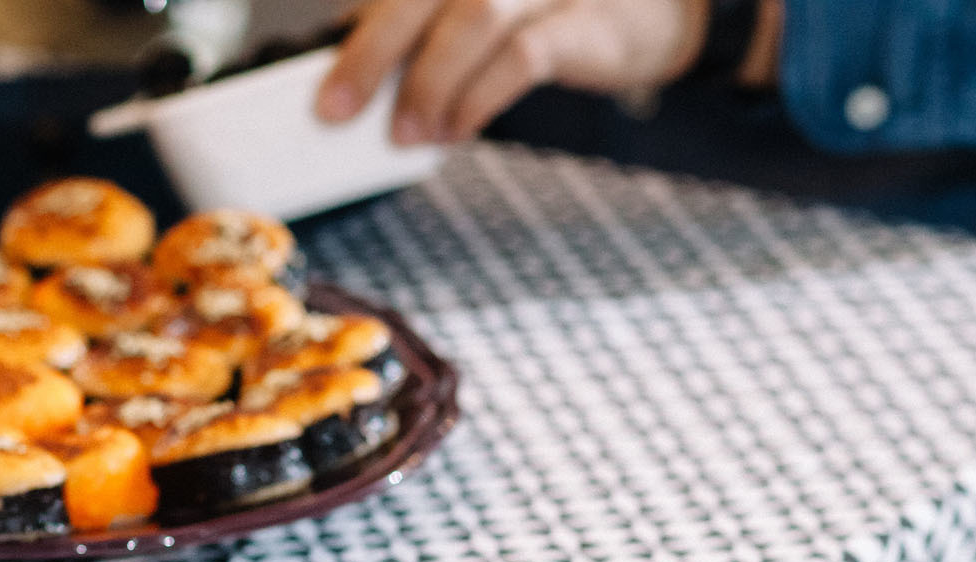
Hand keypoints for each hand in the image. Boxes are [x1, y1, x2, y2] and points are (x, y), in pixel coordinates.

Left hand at [316, 0, 710, 145]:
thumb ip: (427, 24)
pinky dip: (480, 97)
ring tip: (404, 134)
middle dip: (370, 52)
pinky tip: (456, 131)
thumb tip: (354, 67)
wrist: (656, 11)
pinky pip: (524, 56)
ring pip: (472, 15)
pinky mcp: (582, 20)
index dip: (357, 28)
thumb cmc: (551, 10)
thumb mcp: (485, 7)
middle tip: (334, 111)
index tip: (320, 83)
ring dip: (428, 83)